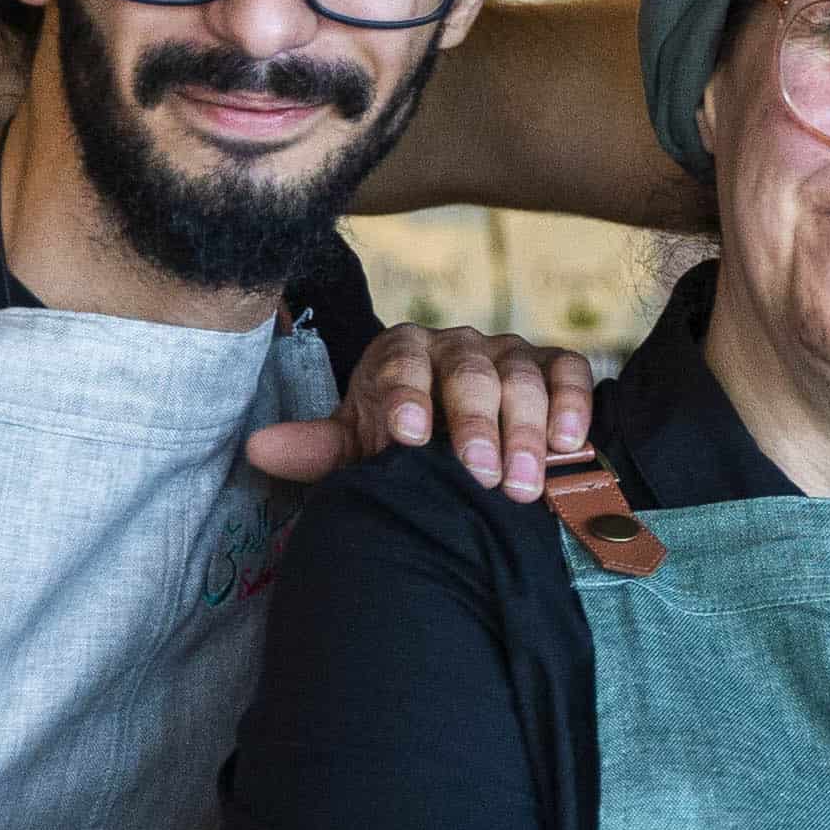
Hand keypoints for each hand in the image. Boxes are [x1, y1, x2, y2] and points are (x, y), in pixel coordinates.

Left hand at [241, 321, 602, 491]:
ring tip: (523, 484)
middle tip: (480, 477)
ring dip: (525, 430)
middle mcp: (455, 345)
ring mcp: (508, 352)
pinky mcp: (555, 365)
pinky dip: (572, 404)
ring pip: (521, 375)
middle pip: (467, 371)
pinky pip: (569, 372)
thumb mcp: (363, 448)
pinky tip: (569, 444)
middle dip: (475, 425)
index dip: (404, 397)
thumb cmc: (408, 445)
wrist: (468, 443)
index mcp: (401, 354)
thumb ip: (319, 450)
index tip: (409, 439)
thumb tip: (257, 450)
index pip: (400, 364)